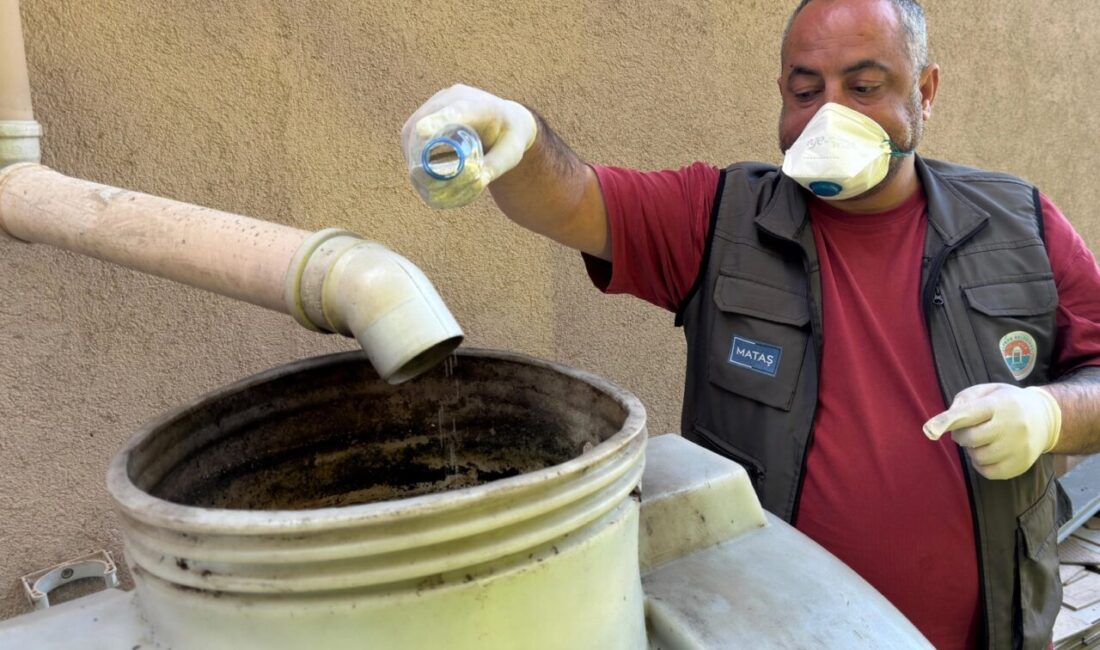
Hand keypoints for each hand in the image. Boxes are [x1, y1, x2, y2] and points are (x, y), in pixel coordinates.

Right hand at [402, 84, 537, 204]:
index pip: (458, 111)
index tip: (422, 130)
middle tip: (419, 178)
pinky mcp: (428, 111)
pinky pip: (411, 131)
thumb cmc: (510, 138)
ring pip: (414, 127)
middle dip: (418, 150)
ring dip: (411, 153)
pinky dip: (410, 150)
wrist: (506, 120)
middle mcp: (456, 97)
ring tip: (418, 178)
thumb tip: (476, 181)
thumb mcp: (511, 153)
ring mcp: (439, 102)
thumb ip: (496, 166)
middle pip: (426, 121)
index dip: (438, 121)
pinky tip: (415, 168)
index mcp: (481, 106)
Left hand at [922, 384, 1061, 479]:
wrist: (1045, 418)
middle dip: (961, 435)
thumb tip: (947, 421)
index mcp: (1000, 404)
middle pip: (970, 438)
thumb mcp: (986, 391)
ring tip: (982, 439)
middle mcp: (1012, 426)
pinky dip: (981, 465)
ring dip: (972, 450)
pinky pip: (988, 472)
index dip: (946, 422)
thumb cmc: (1005, 403)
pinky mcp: (1021, 465)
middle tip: (968, 429)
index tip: (928, 430)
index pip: (968, 414)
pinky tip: (988, 452)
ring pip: (978, 457)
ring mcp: (1019, 447)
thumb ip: (963, 401)